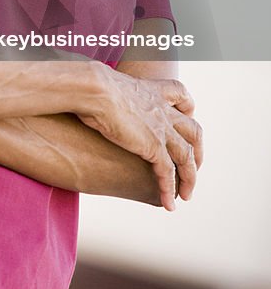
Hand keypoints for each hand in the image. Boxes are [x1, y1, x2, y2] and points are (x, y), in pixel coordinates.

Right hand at [78, 69, 202, 210]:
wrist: (94, 89)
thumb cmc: (91, 85)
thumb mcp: (106, 84)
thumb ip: (110, 92)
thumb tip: (93, 94)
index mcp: (153, 91)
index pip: (182, 95)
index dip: (187, 108)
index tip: (185, 117)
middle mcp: (163, 109)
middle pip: (194, 130)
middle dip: (197, 151)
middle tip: (192, 165)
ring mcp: (161, 128)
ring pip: (187, 156)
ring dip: (189, 178)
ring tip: (186, 194)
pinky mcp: (154, 146)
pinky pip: (169, 173)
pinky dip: (170, 189)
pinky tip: (169, 204)